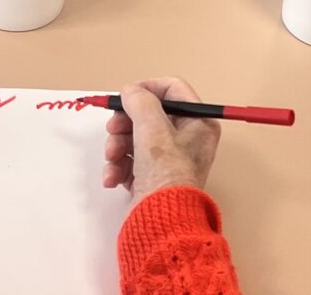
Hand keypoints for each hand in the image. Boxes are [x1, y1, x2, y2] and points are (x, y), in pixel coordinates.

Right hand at [102, 77, 220, 205]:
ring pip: (135, 138)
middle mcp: (187, 139)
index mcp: (198, 123)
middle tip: (112, 130)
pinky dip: (119, 166)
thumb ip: (140, 101)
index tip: (126, 97)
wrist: (160, 222)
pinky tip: (113, 178)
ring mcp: (169, 160)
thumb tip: (130, 90)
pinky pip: (132, 161)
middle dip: (125, 123)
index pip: (173, 89)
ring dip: (118, 146)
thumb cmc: (164, 172)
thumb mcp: (152, 128)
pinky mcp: (153, 178)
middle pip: (149, 115)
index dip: (147, 89)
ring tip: (112, 159)